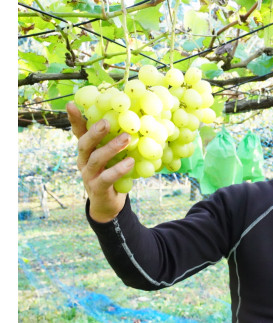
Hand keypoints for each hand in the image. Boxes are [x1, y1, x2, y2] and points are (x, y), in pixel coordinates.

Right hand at [67, 102, 134, 222]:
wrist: (109, 204)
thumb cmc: (112, 173)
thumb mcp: (113, 155)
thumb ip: (116, 140)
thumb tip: (135, 119)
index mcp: (87, 150)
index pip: (78, 132)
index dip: (74, 119)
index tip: (71, 104)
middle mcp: (83, 161)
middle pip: (84, 144)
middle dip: (94, 132)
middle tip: (106, 122)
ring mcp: (89, 175)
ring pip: (95, 159)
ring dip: (111, 148)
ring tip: (126, 138)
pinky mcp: (97, 188)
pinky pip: (107, 177)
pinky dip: (119, 169)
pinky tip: (130, 162)